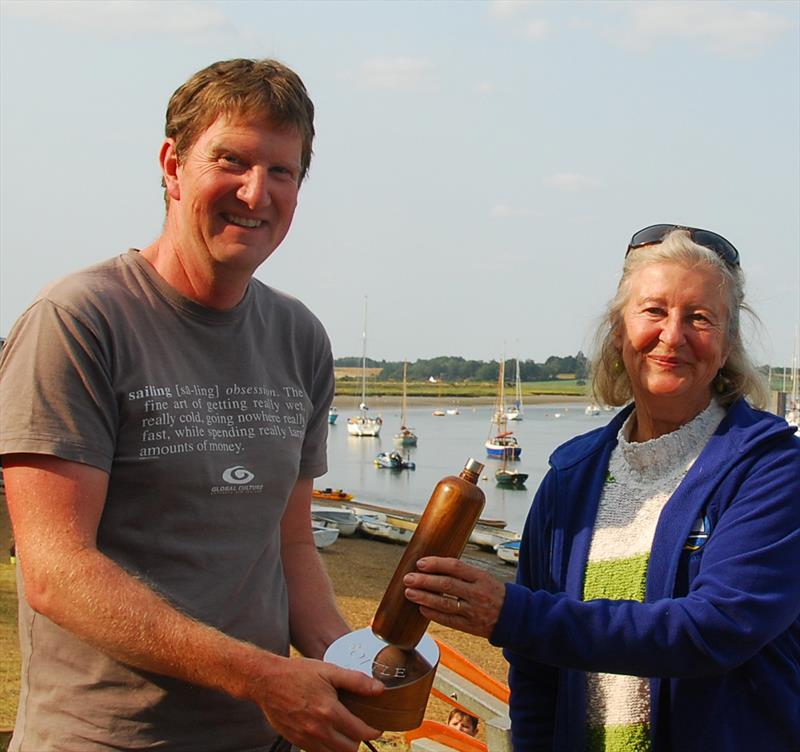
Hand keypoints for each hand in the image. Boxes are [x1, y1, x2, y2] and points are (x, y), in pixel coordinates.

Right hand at [250, 656, 383, 751]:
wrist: (267, 681)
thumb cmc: (298, 673)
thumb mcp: (329, 670)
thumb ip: (356, 681)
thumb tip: (379, 689)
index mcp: (329, 711)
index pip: (361, 732)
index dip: (373, 731)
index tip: (376, 727)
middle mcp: (318, 729)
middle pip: (349, 749)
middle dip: (359, 740)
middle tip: (360, 728)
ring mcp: (306, 738)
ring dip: (343, 746)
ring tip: (345, 732)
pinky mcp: (296, 741)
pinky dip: (327, 747)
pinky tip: (328, 732)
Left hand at [403, 556, 505, 638]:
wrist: (514, 617)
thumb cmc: (493, 592)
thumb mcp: (483, 577)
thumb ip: (462, 573)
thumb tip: (433, 567)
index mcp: (480, 577)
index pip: (455, 567)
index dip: (436, 564)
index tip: (420, 563)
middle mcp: (477, 593)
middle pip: (447, 585)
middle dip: (425, 581)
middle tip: (408, 578)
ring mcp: (473, 611)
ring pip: (445, 603)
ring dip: (424, 597)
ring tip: (409, 592)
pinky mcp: (470, 626)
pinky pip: (448, 620)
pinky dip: (433, 614)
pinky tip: (421, 608)